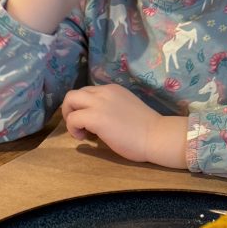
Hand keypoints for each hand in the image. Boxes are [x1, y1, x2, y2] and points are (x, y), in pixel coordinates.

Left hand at [61, 84, 187, 168]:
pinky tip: (84, 138)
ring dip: (69, 116)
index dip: (84, 107)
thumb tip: (97, 121)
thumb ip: (111, 108)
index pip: (88, 92)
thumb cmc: (147, 130)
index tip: (90, 122)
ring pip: (70, 100)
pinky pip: (73, 118)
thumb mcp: (126, 109)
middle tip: (78, 125)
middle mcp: (104, 91)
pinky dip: (73, 128)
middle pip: (74, 94)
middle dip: (70, 109)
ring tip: (79, 131)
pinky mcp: (96, 117)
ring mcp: (99, 103)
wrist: (157, 136)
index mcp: (113, 90)